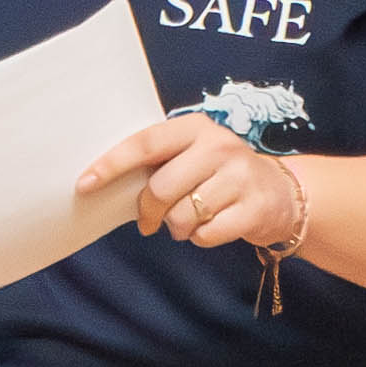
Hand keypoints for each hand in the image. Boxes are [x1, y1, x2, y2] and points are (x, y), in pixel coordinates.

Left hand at [83, 115, 318, 253]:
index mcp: (196, 128)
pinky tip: (214, 225)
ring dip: (178, 227)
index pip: (145, 142)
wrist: (280, 193)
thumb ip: (159, 162)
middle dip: (148, 211)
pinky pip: (206, 235)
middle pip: (161, 188)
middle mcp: (220, 147)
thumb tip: (104, 183)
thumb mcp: (193, 155)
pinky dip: (201, 238)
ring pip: (182, 216)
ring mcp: (240, 177)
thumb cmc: (219, 175)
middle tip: (149, 222)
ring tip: (192, 218)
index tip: (85, 183)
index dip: (112, 163)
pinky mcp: (254, 209)